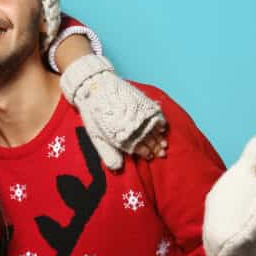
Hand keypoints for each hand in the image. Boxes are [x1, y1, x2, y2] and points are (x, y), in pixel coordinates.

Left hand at [59, 55, 166, 170]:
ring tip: (163, 144)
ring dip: (160, 138)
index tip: (150, 156)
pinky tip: (162, 128)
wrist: (94, 87)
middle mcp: (132, 127)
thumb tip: (117, 168)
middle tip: (161, 153)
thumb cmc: (92, 114)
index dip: (146, 153)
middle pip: (148, 140)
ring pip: (154, 130)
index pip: (138, 148)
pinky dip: (161, 123)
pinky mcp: (143, 103)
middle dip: (155, 148)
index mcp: (121, 137)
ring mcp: (139, 115)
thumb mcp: (95, 137)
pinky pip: (157, 115)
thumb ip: (107, 153)